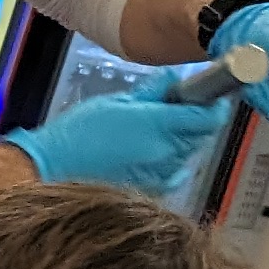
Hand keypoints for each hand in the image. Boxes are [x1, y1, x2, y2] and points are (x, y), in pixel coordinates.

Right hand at [4, 77, 227, 195]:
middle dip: (195, 120)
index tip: (212, 96)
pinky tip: (152, 155)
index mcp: (158, 124)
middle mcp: (166, 151)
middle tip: (176, 109)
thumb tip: (174, 79)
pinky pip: (176, 174)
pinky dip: (172, 163)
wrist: (52, 170)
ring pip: (189, 153)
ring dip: (182, 141)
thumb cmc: (77, 134)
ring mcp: (160, 173)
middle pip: (202, 134)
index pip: (208, 116)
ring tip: (156, 132)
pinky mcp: (151, 189)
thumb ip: (151, 92)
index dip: (215, 104)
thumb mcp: (116, 102)